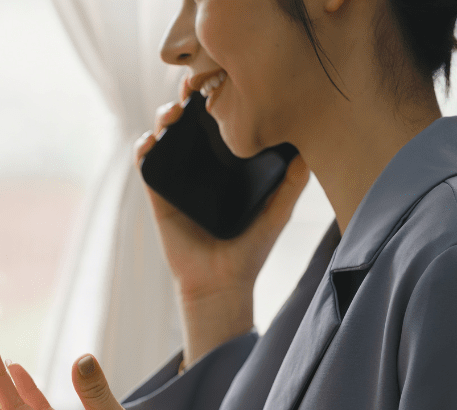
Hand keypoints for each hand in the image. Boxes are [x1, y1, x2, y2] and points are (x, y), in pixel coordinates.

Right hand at [136, 86, 309, 363]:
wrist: (221, 282)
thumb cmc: (251, 248)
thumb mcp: (279, 208)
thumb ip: (293, 179)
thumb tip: (312, 144)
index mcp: (228, 163)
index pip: (222, 120)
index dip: (220, 96)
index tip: (226, 79)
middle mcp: (202, 165)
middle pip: (191, 119)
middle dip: (190, 96)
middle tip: (196, 86)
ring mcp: (178, 178)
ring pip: (165, 134)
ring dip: (165, 115)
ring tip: (175, 111)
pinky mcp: (159, 195)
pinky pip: (146, 164)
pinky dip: (144, 146)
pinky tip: (153, 139)